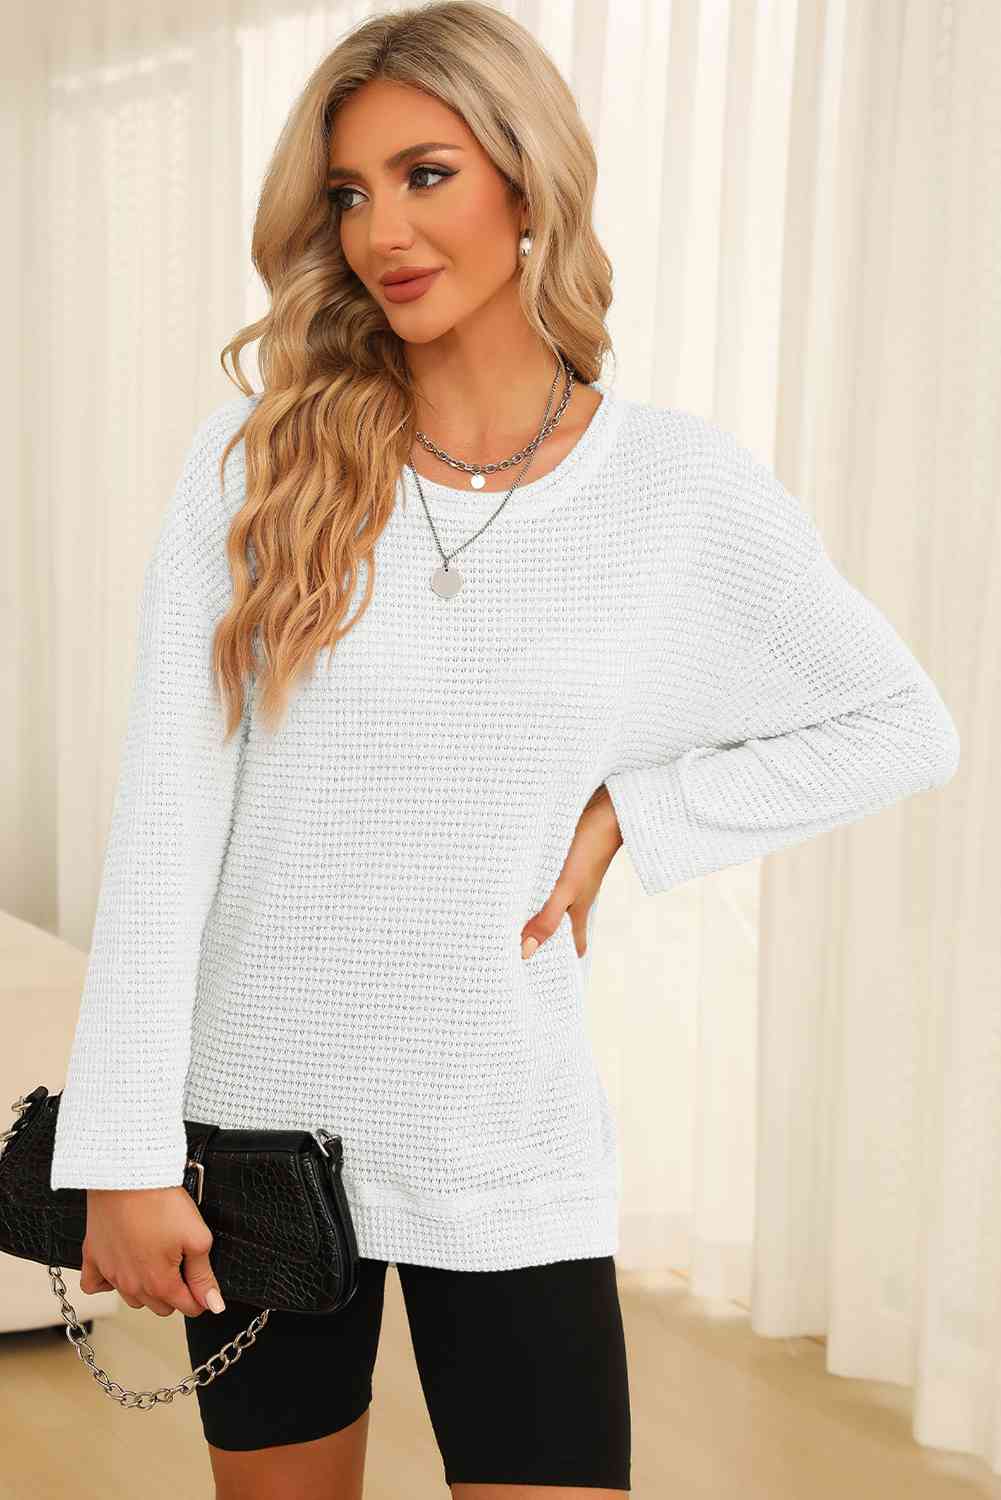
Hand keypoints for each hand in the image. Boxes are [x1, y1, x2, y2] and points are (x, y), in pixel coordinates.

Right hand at [81, 1186, 225, 1318]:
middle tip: (182, 1263)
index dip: (201, 1296)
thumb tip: (214, 1304)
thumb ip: (203, 1275)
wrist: (128, 1176)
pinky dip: (108, 1282)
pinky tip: (122, 1267)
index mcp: (160, 1283)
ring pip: (133, 1297)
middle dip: (175, 1292)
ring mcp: (110, 1273)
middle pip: (160, 1305)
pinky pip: (95, 1285)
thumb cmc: (162, 1202)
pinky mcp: (92, 1258)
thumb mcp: (197, 1237)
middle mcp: (132, 1285)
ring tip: (156, 1259)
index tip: (203, 1284)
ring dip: (147, 1287)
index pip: (188, 1306)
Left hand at [520, 784, 622, 959]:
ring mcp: (570, 876)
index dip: (563, 959)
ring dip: (536, 909)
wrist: (605, 808)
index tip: (550, 975)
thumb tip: (524, 953)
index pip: (573, 943)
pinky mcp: (563, 857)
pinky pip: (546, 879)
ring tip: (515, 918)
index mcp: (577, 909)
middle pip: (560, 923)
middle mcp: (574, 895)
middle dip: (545, 937)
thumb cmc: (586, 851)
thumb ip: (545, 920)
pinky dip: (535, 885)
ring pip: (552, 900)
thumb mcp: (564, 889)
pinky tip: (521, 879)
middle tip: (524, 950)